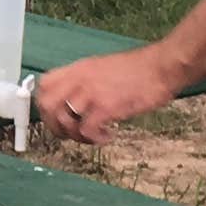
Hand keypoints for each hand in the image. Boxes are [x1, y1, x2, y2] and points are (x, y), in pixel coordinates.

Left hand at [34, 46, 169, 144]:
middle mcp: (80, 80)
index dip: (45, 105)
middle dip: (55, 125)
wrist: (161, 67)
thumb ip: (85, 81)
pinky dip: (94, 139)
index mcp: (78, 69)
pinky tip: (108, 136)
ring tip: (92, 136)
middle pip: (47, 106)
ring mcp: (91, 93)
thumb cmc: (139, 70)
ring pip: (63, 121)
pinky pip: (86, 130)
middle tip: (71, 133)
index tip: (57, 117)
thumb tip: (75, 102)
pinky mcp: (106, 107)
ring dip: (75, 135)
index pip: (44, 85)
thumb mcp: (103, 68)